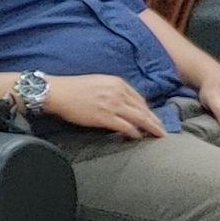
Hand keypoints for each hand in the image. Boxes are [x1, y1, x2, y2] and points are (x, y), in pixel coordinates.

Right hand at [41, 73, 165, 138]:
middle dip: (155, 121)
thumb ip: (112, 91)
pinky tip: (138, 137)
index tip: (152, 118)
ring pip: (140, 118)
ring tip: (158, 136)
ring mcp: (112, 105)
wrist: (56, 92)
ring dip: (151, 128)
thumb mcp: (98, 82)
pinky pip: (126, 126)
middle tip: (163, 131)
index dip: (147, 110)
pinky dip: (134, 132)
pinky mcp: (105, 117)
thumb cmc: (73, 88)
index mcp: (117, 83)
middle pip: (143, 109)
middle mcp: (118, 92)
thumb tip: (121, 104)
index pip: (139, 98)